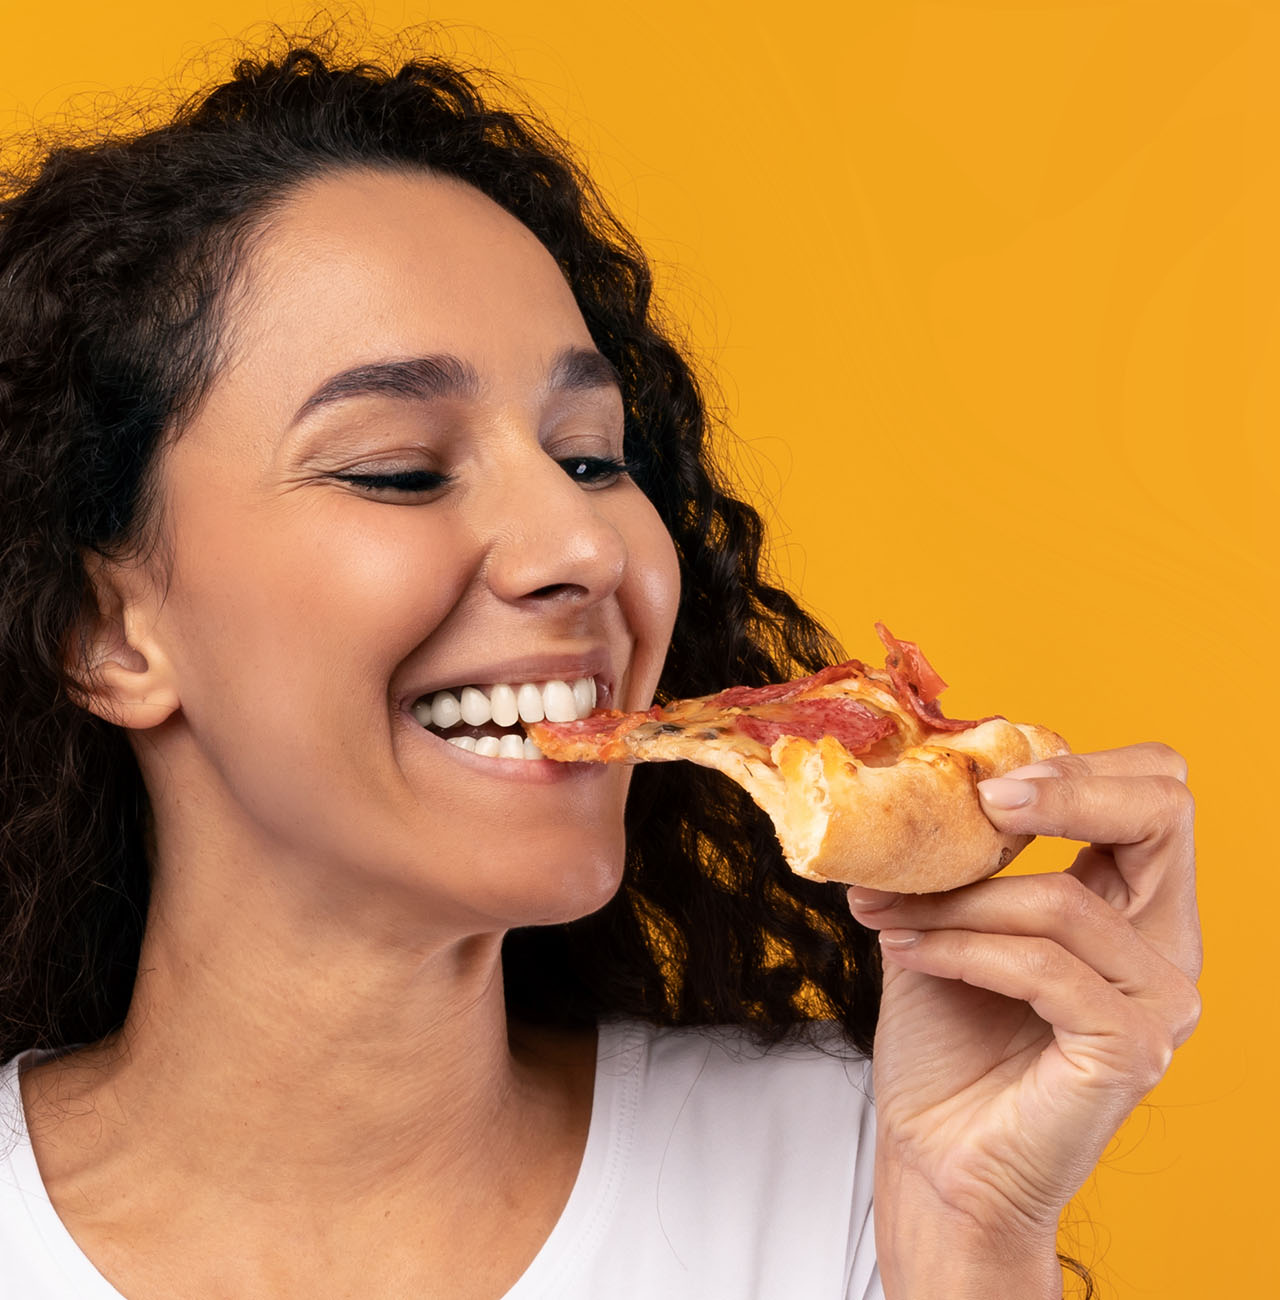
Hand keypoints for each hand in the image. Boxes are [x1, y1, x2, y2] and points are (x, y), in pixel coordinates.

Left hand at [847, 743, 1201, 1296]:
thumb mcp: (951, 921)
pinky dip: (962, 949)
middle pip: (1163, 812)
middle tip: (976, 802)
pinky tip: (910, 952)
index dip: (1084, 765)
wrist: (934, 1154)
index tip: (989, 778)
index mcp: (1135, 907)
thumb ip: (965, 858)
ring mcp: (1158, 1002)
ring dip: (958, 900)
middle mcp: (1166, 948)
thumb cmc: (945, 1042)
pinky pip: (1042, 965)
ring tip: (886, 913)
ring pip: (1061, 899)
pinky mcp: (1130, 1048)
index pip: (1156, 793)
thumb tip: (925, 781)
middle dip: (1062, 790)